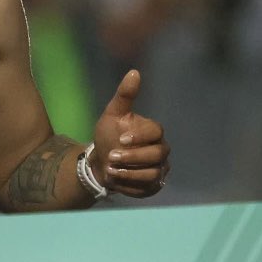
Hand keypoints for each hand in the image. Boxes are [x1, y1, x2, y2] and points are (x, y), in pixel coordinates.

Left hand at [90, 70, 170, 198]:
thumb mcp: (112, 114)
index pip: (155, 132)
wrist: (100, 162)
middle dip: (133, 157)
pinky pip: (148, 189)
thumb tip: (134, 72)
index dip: (139, 136)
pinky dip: (130, 186)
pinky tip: (116, 180)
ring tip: (111, 170)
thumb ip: (124, 95)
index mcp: (153, 131)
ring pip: (153, 174)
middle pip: (157, 155)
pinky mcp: (153, 186)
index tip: (121, 139)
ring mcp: (159, 169)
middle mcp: (161, 150)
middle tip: (112, 157)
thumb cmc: (109, 135)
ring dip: (130, 173)